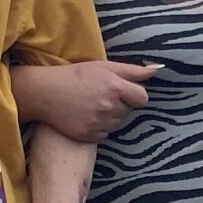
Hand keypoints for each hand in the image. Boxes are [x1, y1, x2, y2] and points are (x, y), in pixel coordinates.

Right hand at [18, 61, 160, 141]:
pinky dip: (100, 127)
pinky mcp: (89, 136)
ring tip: (92, 104)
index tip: (122, 90)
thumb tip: (158, 69)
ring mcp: (99, 123)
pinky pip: (105, 134)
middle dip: (121, 103)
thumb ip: (134, 70)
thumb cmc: (76, 75)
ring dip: (111, 116)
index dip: (134, 94)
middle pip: (130, 110)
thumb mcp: (105, 67)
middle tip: (101, 95)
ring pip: (118, 123)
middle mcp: (109, 107)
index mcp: (115, 87)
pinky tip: (86, 116)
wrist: (44, 93)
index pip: (142, 98)